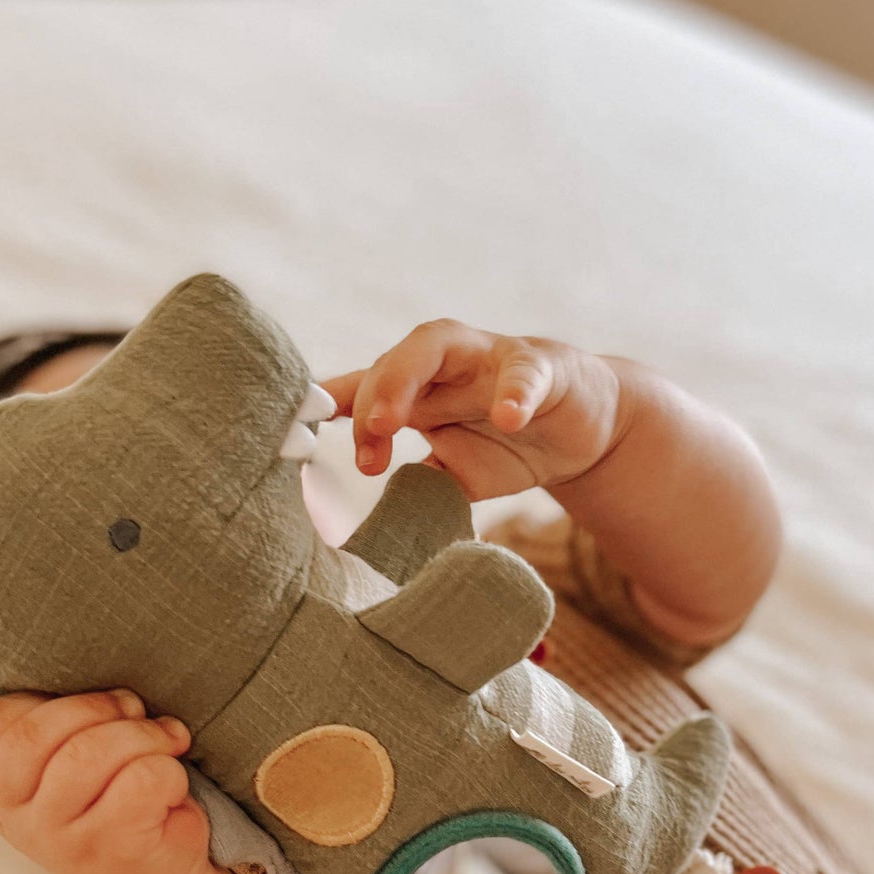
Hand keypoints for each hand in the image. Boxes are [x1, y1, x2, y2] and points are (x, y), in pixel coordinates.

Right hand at [0, 689, 207, 873]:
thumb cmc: (115, 806)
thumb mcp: (72, 764)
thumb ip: (68, 724)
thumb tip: (118, 688)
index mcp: (2, 785)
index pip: (1, 720)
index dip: (57, 698)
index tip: (103, 706)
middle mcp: (19, 816)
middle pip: (41, 734)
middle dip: (102, 709)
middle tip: (141, 715)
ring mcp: (61, 839)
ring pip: (89, 753)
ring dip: (143, 736)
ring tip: (167, 744)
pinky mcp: (112, 850)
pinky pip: (141, 781)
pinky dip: (169, 770)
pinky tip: (173, 786)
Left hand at [323, 320, 624, 500]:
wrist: (580, 432)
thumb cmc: (501, 445)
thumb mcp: (450, 471)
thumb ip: (411, 486)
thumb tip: (364, 530)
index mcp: (415, 390)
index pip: (361, 388)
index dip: (326, 405)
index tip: (293, 435)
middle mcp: (443, 363)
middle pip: (391, 360)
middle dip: (367, 396)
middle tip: (361, 442)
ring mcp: (490, 358)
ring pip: (440, 344)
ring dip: (407, 378)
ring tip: (391, 422)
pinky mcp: (543, 367)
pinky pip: (524, 372)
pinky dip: (514, 394)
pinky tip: (507, 417)